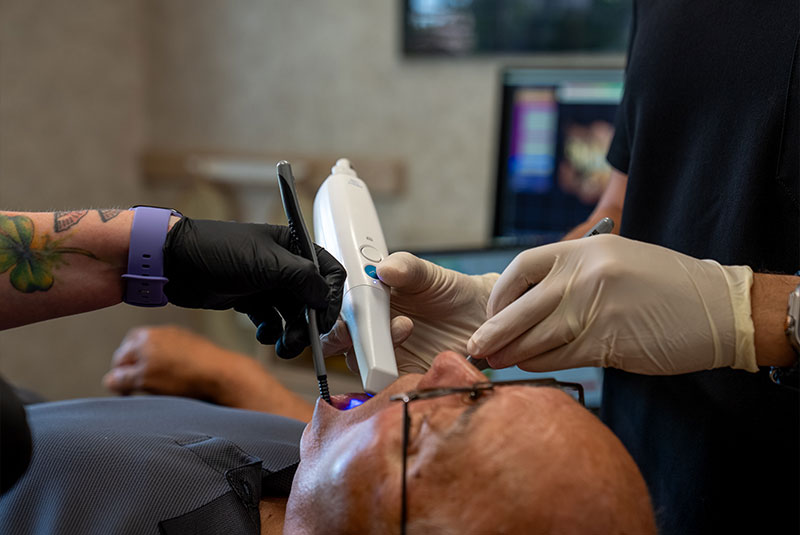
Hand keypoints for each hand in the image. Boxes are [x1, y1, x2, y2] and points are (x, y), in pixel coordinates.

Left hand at [103, 325, 242, 398]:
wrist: (220, 374)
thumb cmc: (211, 364)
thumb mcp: (188, 344)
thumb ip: (168, 347)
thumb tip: (156, 358)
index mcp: (163, 332)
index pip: (133, 339)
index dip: (131, 355)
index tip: (134, 366)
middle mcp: (151, 340)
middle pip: (123, 354)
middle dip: (124, 368)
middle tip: (129, 382)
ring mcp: (146, 357)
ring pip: (118, 369)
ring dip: (122, 380)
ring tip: (130, 391)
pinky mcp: (144, 376)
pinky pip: (119, 382)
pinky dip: (121, 390)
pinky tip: (129, 395)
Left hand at [163, 218, 345, 357]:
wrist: (175, 262)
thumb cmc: (218, 251)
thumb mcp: (268, 262)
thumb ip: (303, 279)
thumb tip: (325, 298)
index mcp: (294, 246)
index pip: (328, 272)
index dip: (331, 298)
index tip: (324, 321)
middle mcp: (284, 265)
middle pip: (312, 300)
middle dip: (309, 323)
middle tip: (299, 341)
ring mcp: (267, 283)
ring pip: (293, 314)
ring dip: (292, 333)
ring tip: (282, 346)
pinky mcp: (250, 299)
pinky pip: (272, 321)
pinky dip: (272, 332)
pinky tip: (263, 335)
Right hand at [321, 252, 497, 373]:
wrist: (481, 316)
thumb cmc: (450, 292)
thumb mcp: (428, 273)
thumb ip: (406, 267)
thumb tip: (383, 268)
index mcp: (368, 306)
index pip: (338, 315)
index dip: (334, 315)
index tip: (346, 306)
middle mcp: (372, 333)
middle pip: (341, 344)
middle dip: (344, 336)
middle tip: (361, 325)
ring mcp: (387, 357)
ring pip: (363, 364)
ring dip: (375, 349)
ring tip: (405, 325)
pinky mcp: (406, 377)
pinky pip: (388, 385)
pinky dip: (393, 375)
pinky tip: (414, 355)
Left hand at [467, 234, 756, 374]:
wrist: (719, 309)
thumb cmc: (666, 287)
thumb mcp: (616, 261)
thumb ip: (573, 275)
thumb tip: (529, 303)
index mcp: (584, 249)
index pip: (522, 266)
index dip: (500, 292)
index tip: (493, 310)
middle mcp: (584, 275)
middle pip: (521, 307)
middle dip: (494, 331)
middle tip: (476, 346)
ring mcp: (594, 308)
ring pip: (535, 337)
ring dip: (511, 353)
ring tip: (495, 361)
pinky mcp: (606, 341)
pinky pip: (558, 356)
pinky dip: (538, 364)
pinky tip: (528, 366)